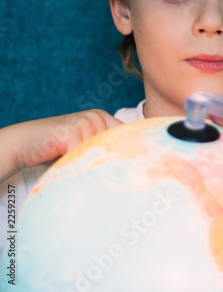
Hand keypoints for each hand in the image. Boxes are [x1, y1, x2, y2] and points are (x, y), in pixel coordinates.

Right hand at [1, 110, 122, 182]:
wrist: (24, 142)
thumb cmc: (56, 148)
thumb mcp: (84, 146)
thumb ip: (102, 149)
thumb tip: (127, 167)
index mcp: (103, 117)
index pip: (126, 136)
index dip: (127, 154)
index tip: (128, 170)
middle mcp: (96, 117)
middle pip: (116, 147)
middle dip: (109, 163)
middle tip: (99, 175)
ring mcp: (85, 123)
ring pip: (100, 154)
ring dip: (92, 166)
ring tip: (78, 169)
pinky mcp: (72, 133)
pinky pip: (83, 157)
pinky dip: (78, 167)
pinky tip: (69, 168)